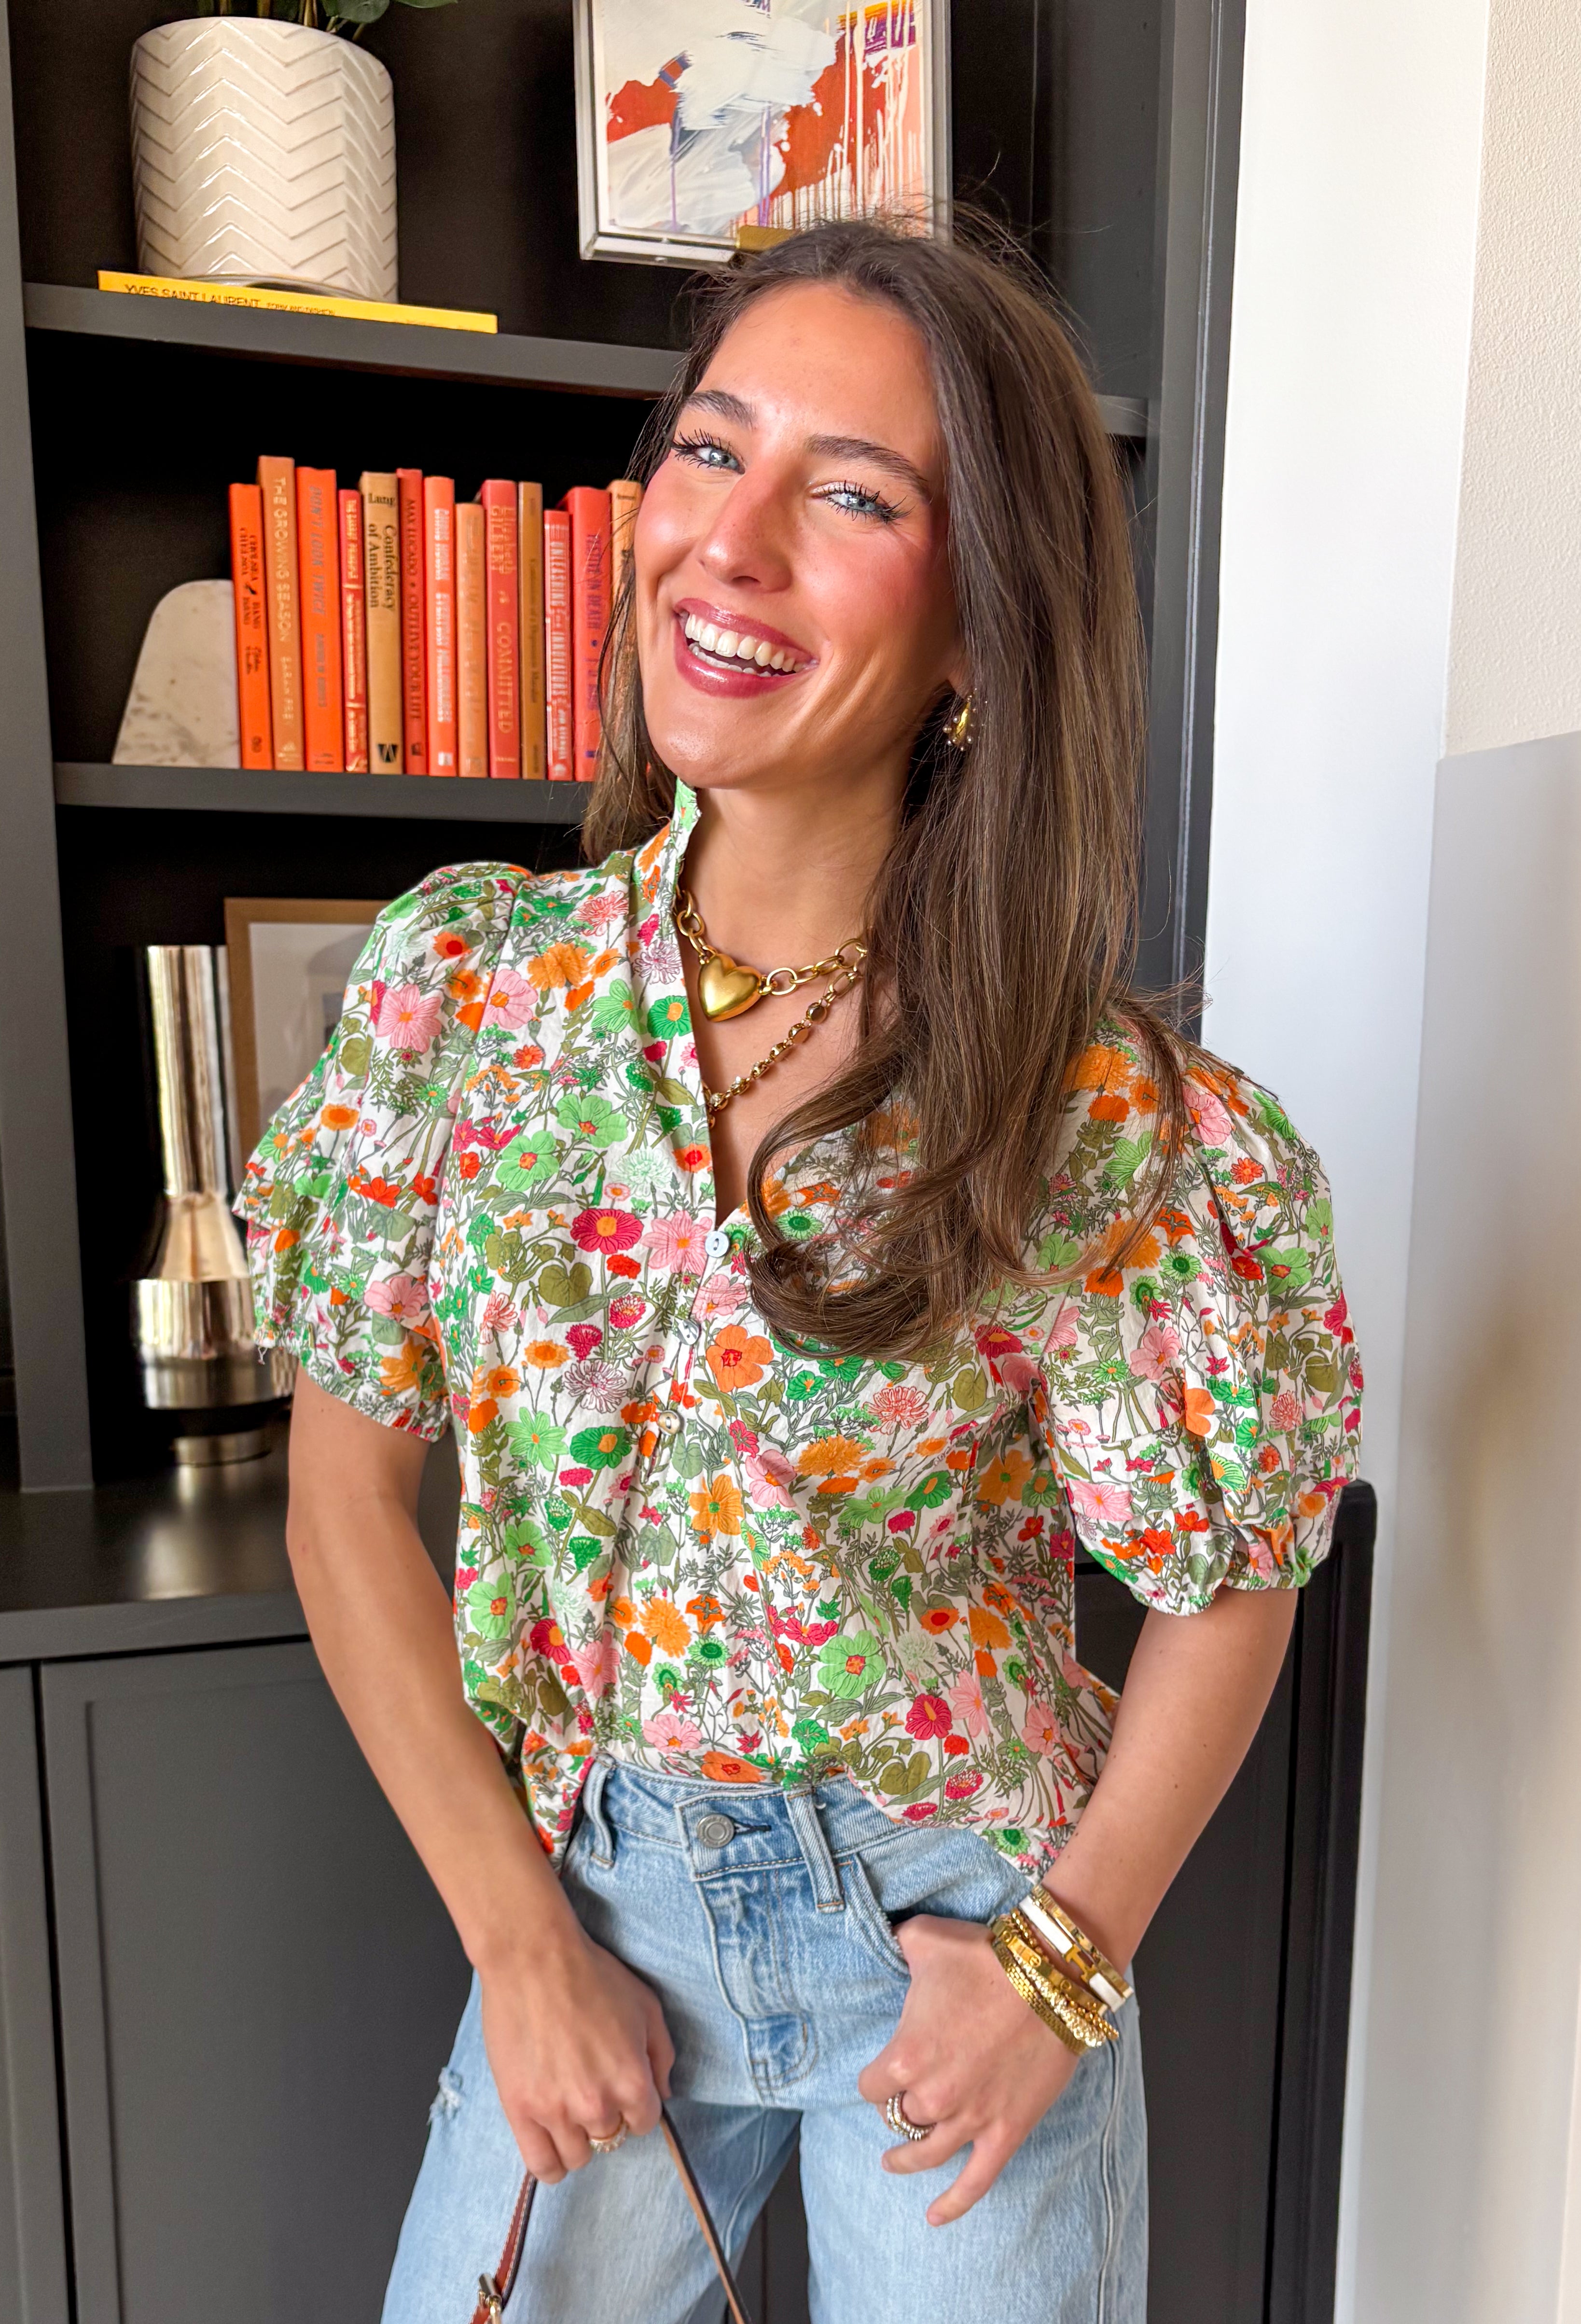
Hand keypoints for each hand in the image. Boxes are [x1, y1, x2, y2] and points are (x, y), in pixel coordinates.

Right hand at [479, 1918, 674, 2183]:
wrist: (533, 1958)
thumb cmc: (590, 1975)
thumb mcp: (646, 2005)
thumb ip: (662, 2055)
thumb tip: (664, 2094)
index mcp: (633, 2080)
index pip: (645, 2123)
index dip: (635, 2106)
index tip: (620, 2088)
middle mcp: (598, 2105)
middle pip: (611, 2140)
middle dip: (606, 2118)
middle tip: (590, 2088)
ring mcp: (557, 2112)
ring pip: (578, 2158)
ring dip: (578, 2138)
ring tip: (568, 2107)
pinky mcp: (520, 2111)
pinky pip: (542, 2166)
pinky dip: (550, 2162)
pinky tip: (551, 2139)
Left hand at [856, 1914, 1079, 2224]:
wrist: (1049, 1977)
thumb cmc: (984, 1956)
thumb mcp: (924, 1939)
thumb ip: (897, 1943)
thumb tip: (887, 1936)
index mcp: (904, 2057)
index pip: (870, 2087)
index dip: (874, 2080)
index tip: (881, 2074)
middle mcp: (932, 2096)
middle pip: (899, 2118)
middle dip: (897, 2108)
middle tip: (901, 2100)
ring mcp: (969, 2119)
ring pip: (927, 2154)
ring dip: (907, 2160)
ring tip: (894, 2162)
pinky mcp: (1005, 2131)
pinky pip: (975, 2183)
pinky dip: (952, 2205)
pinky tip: (934, 2218)